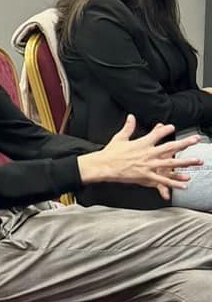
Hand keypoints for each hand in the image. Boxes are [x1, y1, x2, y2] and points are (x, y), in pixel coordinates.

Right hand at [77, 115, 197, 199]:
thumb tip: (131, 117)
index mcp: (141, 143)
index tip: (172, 127)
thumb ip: (128, 127)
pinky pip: (163, 181)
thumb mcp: (119, 138)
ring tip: (197, 161)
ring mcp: (148, 165)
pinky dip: (174, 183)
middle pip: (170, 147)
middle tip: (195, 140)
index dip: (165, 129)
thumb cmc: (110, 153)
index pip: (157, 134)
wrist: (103, 166)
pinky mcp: (146, 176)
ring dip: (185, 162)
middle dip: (184, 143)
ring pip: (170, 164)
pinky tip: (184, 185)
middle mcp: (147, 153)